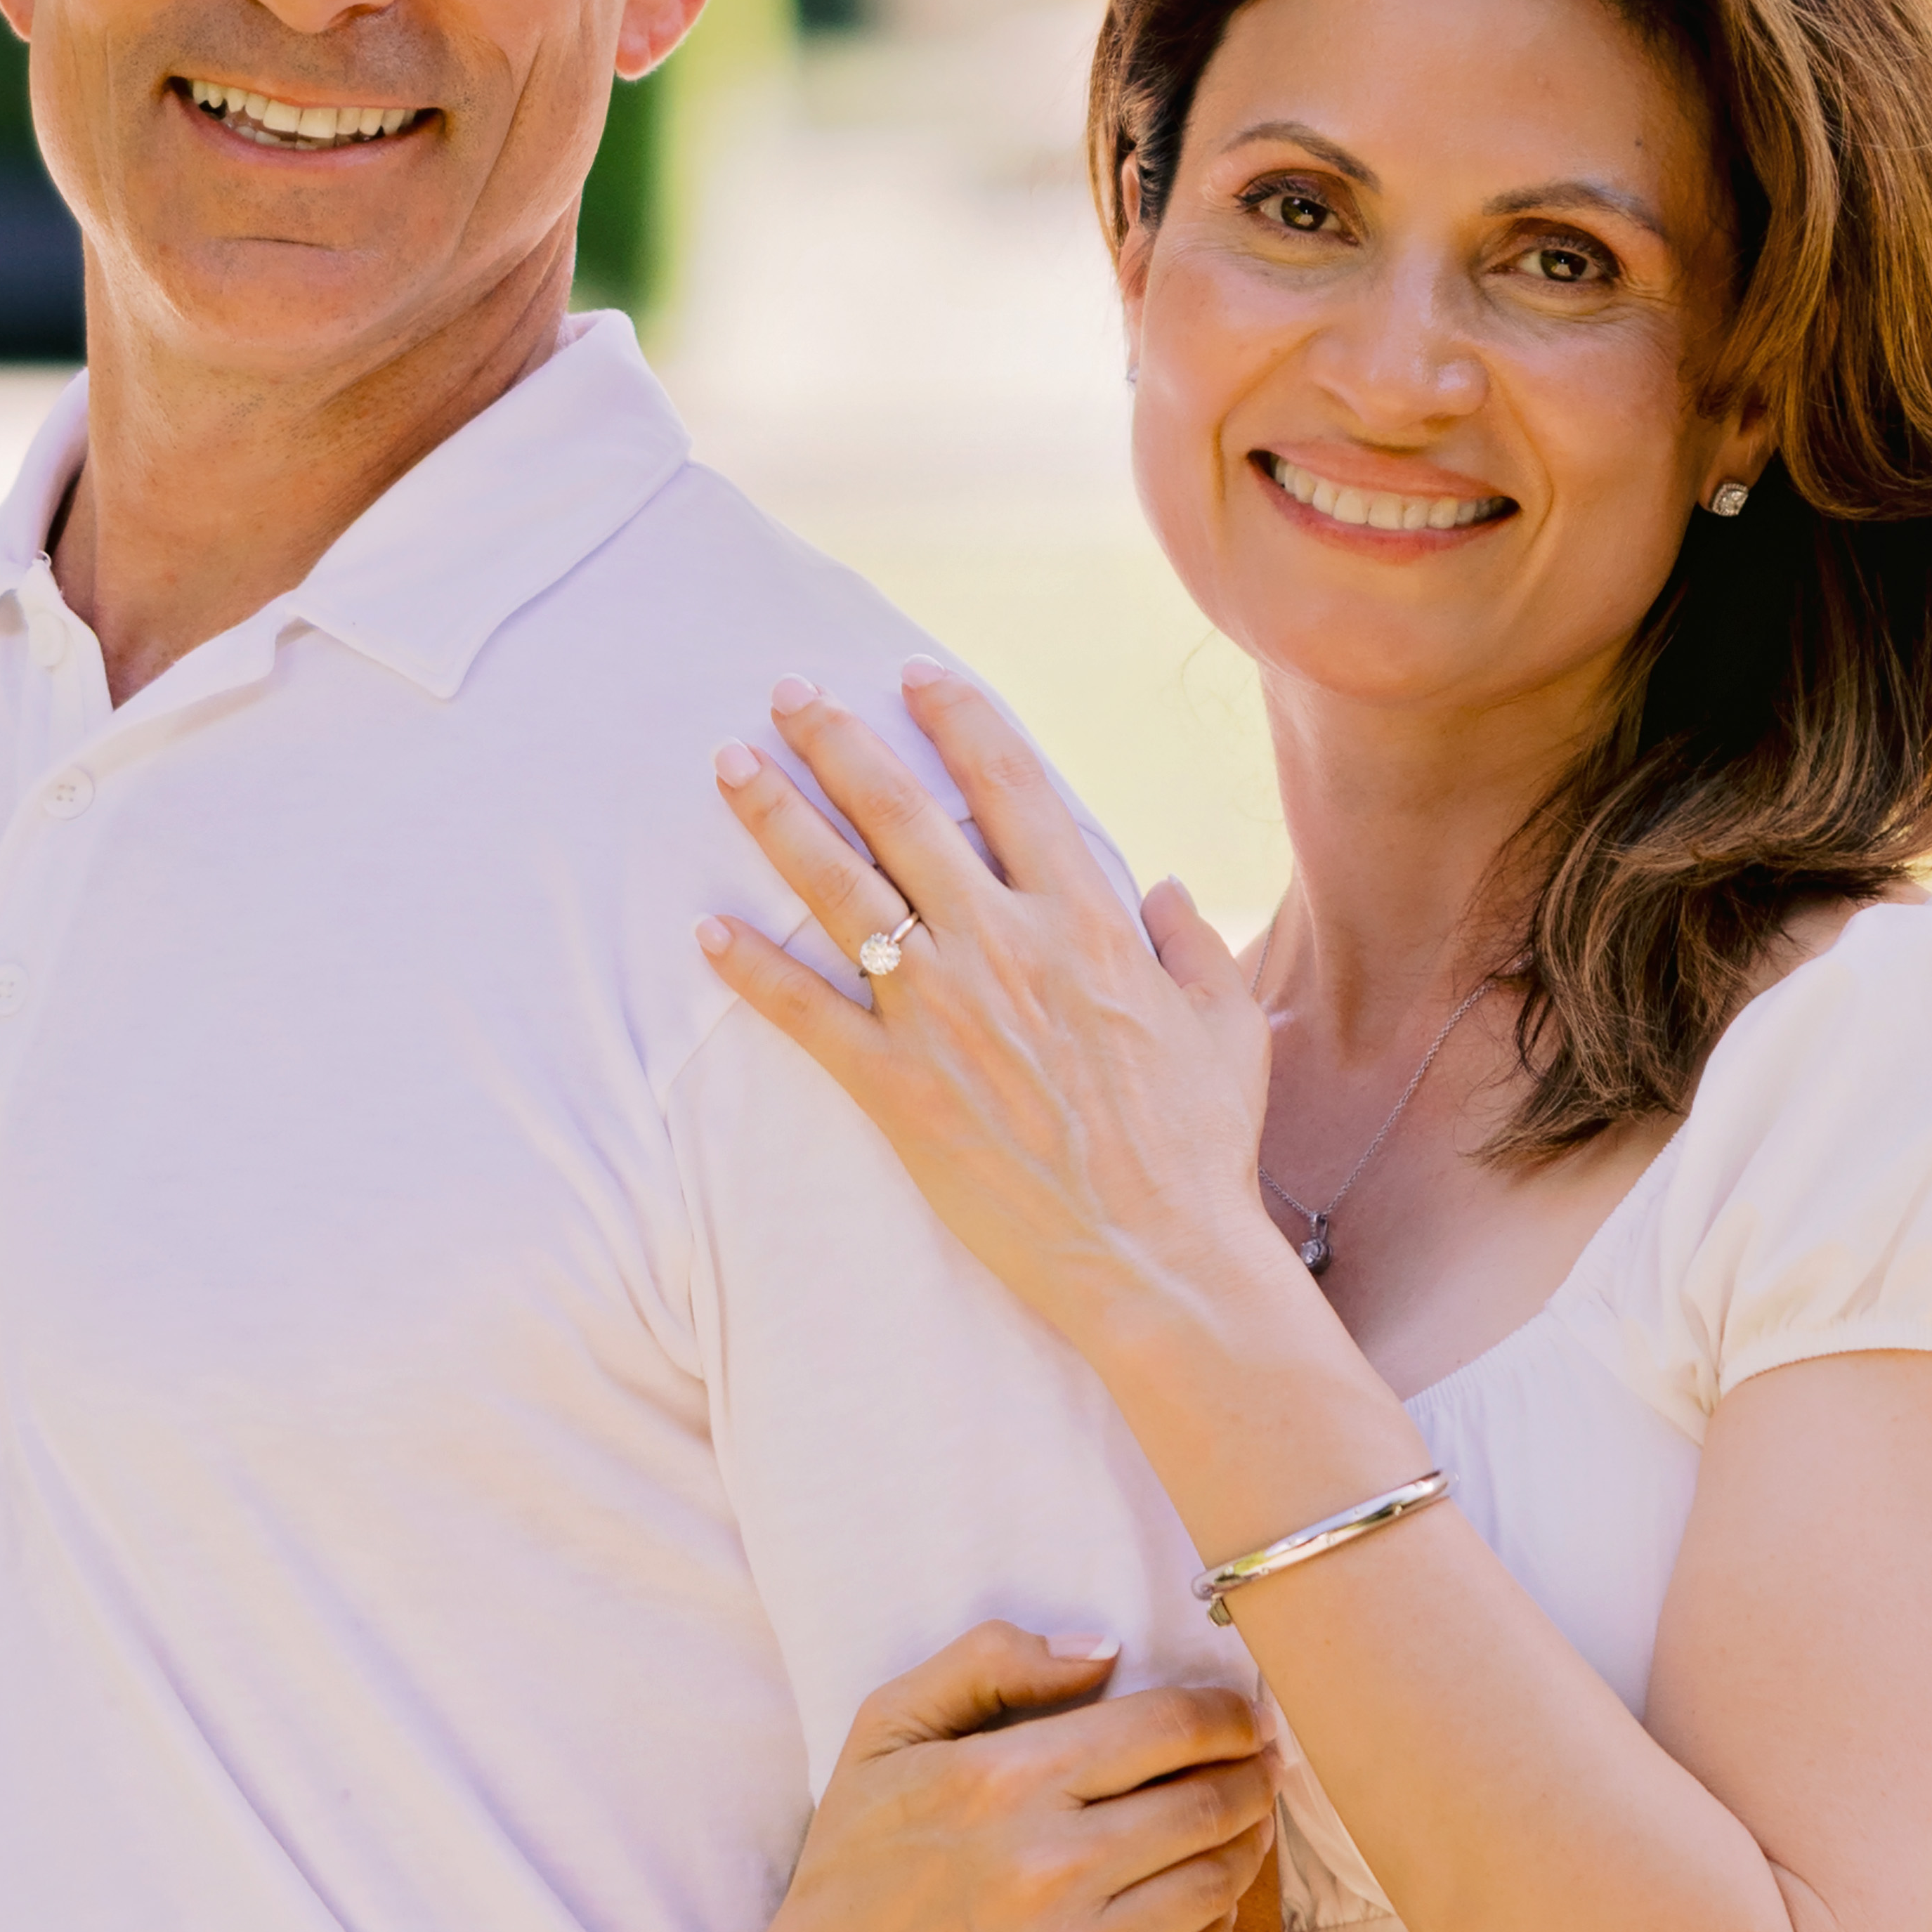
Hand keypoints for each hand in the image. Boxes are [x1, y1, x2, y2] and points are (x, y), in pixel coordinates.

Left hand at [700, 666, 1284, 1373]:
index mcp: (1087, 919)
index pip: (1009, 783)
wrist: (1155, 1257)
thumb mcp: (1225, 1026)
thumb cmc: (1200, 1147)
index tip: (915, 674)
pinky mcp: (898, 1088)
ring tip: (727, 765)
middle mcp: (1005, 946)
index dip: (957, 718)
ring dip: (776, 818)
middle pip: (901, 812)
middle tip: (788, 689)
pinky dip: (752, 969)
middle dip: (836, 739)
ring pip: (839, 889)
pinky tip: (706, 931)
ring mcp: (942, 1015)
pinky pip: (806, 1014)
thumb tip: (1162, 887)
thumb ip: (1192, 942)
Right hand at [746, 1619, 1279, 1931]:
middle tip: (1261, 1766)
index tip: (1244, 1715)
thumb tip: (1100, 1651)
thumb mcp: (885, 1734)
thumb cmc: (857, 1866)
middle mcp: (1049, 1870)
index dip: (1228, 1713)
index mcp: (1002, 1783)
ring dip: (1246, 1843)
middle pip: (1212, 1802)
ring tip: (1242, 1823)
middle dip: (1253, 1775)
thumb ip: (985, 1663)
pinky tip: (1199, 1897)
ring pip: (1220, 1881)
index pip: (1170, 1726)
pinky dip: (1218, 1920)